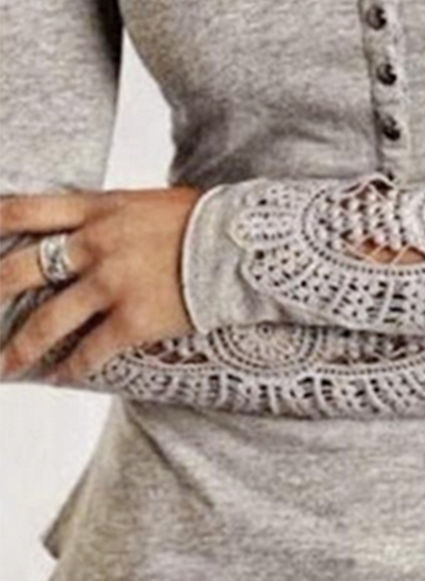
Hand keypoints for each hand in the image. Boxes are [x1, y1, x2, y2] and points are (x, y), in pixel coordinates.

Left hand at [0, 186, 202, 383]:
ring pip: (46, 321)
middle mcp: (95, 245)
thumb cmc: (207, 220)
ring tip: (4, 364)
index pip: (25, 211)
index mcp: (99, 210)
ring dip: (20, 347)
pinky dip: (72, 368)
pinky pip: (91, 351)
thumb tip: (97, 224)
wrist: (244, 245)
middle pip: (19, 269)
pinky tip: (60, 377)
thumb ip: (114, 215)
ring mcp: (111, 284)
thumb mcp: (150, 202)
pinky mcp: (133, 320)